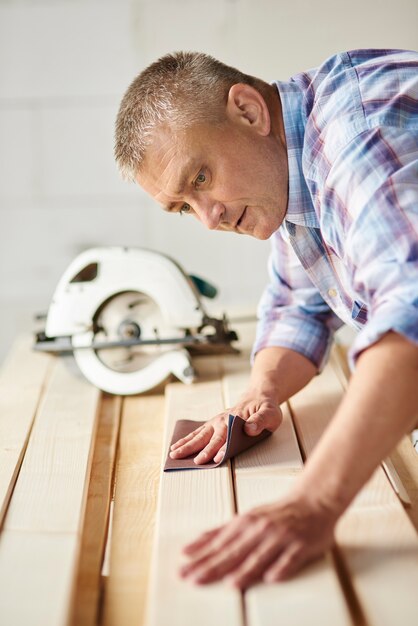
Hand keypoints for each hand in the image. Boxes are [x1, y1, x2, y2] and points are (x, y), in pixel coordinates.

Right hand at [169, 397, 281, 464]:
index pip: (226, 438)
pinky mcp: (214, 424)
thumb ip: (260, 421)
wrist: (258, 395)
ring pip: (198, 435)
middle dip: (192, 448)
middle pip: (206, 437)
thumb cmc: (265, 407)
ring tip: (172, 453)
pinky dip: (187, 439)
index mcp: (235, 420)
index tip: (212, 459)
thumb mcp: (270, 413)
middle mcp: (222, 421)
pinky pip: (198, 432)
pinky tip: (178, 445)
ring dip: (186, 444)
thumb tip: (249, 429)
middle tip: (179, 457)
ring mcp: (216, 422)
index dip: (219, 449)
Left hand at [179, 494, 336, 587]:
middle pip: (234, 552)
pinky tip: (271, 578)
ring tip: (230, 583)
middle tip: (194, 578)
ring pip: (261, 556)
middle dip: (213, 566)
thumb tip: (194, 544)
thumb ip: (221, 532)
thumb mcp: (246, 518)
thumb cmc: (277, 513)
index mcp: (246, 523)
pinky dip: (280, 568)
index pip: (219, 544)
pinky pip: (290, 559)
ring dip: (245, 570)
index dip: (201, 557)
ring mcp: (281, 538)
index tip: (184, 568)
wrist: (313, 501)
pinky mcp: (301, 546)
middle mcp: (261, 530)